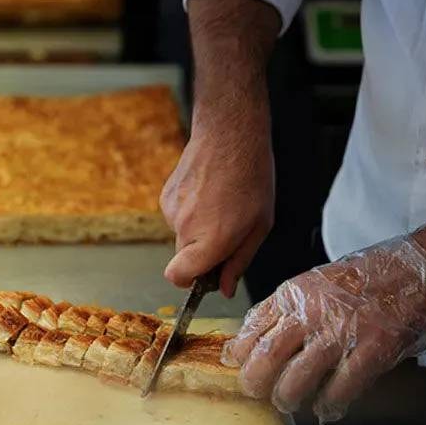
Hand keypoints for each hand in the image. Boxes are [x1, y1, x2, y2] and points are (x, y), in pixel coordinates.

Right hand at [160, 114, 273, 297]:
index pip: (178, 277)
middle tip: (226, 231)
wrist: (229, 135)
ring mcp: (172, 211)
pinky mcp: (165, 196)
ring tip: (220, 204)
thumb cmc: (251, 178)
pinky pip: (176, 216)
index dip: (189, 282)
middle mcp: (186, 228)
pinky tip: (207, 193)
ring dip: (198, 229)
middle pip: (183, 258)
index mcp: (211, 240)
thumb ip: (239, 262)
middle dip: (201, 253)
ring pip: (181, 235)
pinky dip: (190, 211)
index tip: (204, 275)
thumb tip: (225, 289)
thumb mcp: (259, 226)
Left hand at [221, 237, 425, 422]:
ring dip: (287, 398)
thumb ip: (283, 309)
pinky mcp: (371, 350)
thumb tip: (249, 339)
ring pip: (296, 379)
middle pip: (266, 357)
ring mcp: (341, 332)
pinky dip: (329, 405)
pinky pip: (340, 388)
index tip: (235, 365)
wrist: (413, 270)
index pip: (252, 328)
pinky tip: (326, 408)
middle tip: (256, 392)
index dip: (239, 353)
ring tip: (288, 402)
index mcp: (294, 294)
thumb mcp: (311, 283)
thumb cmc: (362, 278)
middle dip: (254, 382)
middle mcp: (311, 313)